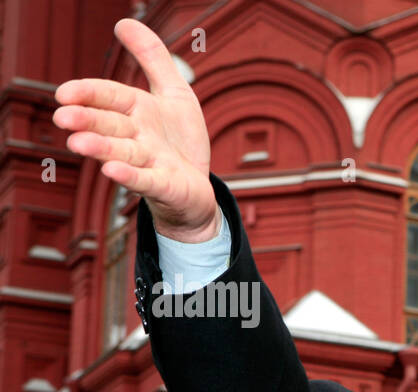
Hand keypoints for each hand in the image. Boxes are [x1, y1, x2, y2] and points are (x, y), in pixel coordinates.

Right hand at [53, 18, 217, 241]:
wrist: (198, 187)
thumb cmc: (181, 140)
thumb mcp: (174, 92)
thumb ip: (153, 58)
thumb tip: (123, 22)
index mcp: (137, 111)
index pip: (109, 97)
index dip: (88, 94)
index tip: (64, 93)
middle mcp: (137, 137)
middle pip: (110, 125)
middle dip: (87, 121)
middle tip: (62, 117)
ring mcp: (149, 163)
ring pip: (122, 153)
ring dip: (101, 148)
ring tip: (78, 143)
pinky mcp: (164, 187)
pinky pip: (146, 181)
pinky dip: (130, 176)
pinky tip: (112, 171)